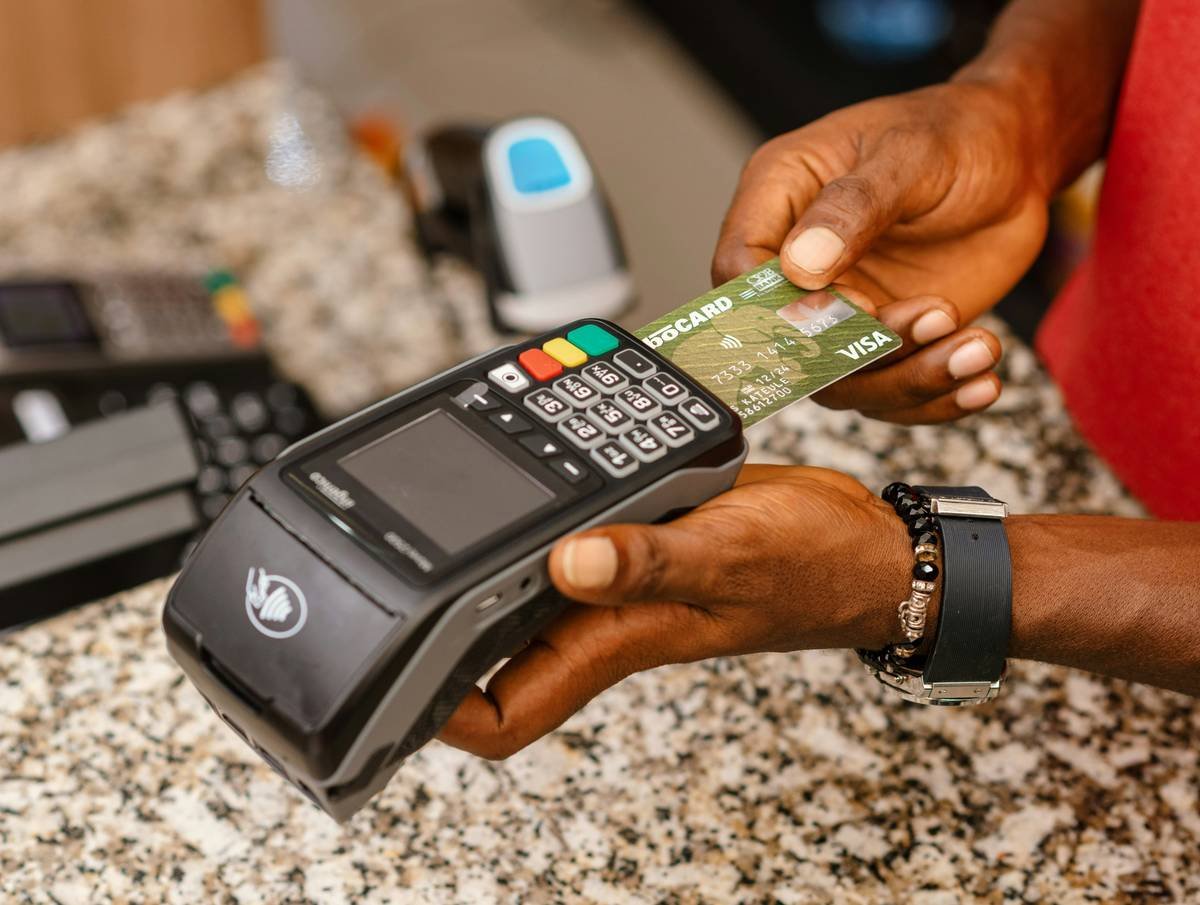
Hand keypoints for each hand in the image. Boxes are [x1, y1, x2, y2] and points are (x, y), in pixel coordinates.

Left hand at [438, 465, 911, 759]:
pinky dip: (541, 501)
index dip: (440, 707)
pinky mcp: (628, 533)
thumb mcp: (728, 558)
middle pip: (491, 641)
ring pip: (522, 576)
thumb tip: (567, 565)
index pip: (504, 711)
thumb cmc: (808, 570)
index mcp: (611, 639)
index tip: (392, 667)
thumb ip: (650, 562)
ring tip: (450, 494)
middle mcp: (600, 615)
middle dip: (440, 609)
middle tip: (397, 548)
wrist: (852, 543)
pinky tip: (533, 461)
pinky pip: (564, 526)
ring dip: (486, 543)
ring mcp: (611, 577)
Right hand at [715, 81, 1050, 421]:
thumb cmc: (957, 132)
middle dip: (859, 352)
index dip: (783, 306)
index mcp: (779, 199)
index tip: (860, 305)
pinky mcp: (882, 340)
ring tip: (977, 347)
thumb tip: (799, 267)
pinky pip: (888, 394)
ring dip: (909, 379)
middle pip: (784, 344)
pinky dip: (935, 401)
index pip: (738, 271)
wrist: (1018, 157)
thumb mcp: (910, 153)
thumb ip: (853, 206)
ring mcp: (838, 309)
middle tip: (938, 317)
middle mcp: (797, 264)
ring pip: (839, 382)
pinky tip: (981, 381)